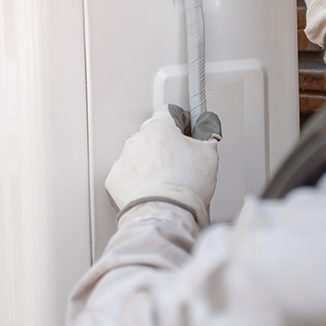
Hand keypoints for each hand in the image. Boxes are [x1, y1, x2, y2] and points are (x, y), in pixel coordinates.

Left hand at [105, 105, 220, 227]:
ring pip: (139, 155)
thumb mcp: (210, 156)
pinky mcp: (116, 178)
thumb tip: (208, 133)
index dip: (181, 123)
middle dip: (165, 147)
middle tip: (180, 164)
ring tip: (166, 181)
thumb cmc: (186, 185)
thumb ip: (207, 138)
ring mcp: (124, 158)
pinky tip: (152, 190)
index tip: (187, 131)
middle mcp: (137, 139)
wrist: (165, 212)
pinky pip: (128, 174)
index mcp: (159, 127)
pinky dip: (138, 180)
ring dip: (150, 164)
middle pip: (154, 136)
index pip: (169, 113)